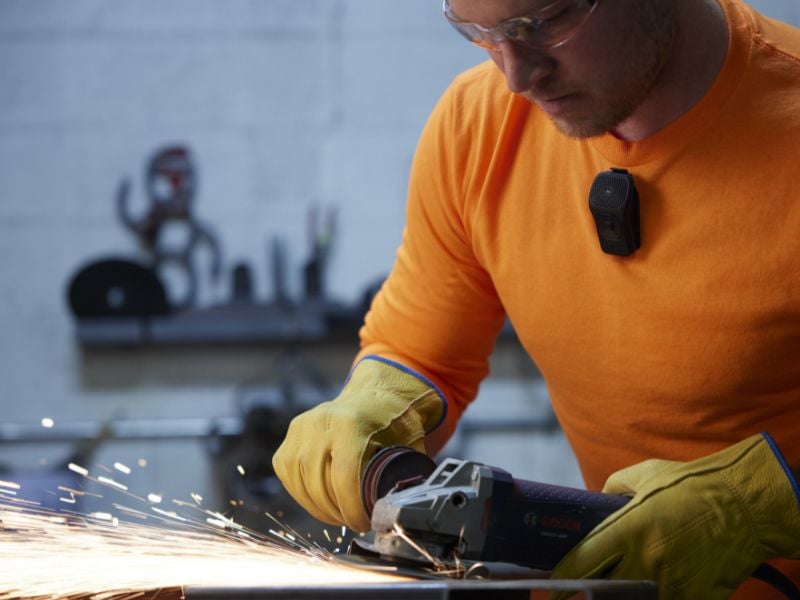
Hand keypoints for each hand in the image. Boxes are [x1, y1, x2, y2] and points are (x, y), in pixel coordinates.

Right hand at [272, 357, 443, 531]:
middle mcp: (321, 422)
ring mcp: (302, 426)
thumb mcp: (408, 448)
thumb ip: (402, 479)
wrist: (377, 395)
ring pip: (299, 481)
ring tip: (339, 514)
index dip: (351, 508)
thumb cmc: (395, 425)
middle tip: (353, 521)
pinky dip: (302, 491)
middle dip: (335, 512)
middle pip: (318, 483)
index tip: (363, 522)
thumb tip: (397, 514)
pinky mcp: (292, 432)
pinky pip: (288, 472)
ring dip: (318, 506)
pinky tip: (321, 500)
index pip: (343, 477)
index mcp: (352, 424)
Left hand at [551, 433, 799, 599]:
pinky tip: (653, 585)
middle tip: (580, 592)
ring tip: (620, 584)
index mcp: (630, 528)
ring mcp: (673, 582)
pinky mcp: (696, 597)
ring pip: (634, 599)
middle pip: (604, 590)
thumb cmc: (693, 486)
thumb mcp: (645, 474)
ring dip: (624, 594)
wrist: (747, 506)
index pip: (585, 561)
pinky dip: (656, 596)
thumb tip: (596, 500)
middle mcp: (648, 559)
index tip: (553, 583)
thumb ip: (613, 488)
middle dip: (589, 593)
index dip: (565, 576)